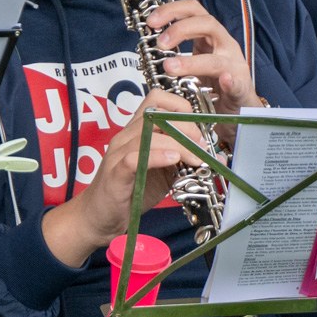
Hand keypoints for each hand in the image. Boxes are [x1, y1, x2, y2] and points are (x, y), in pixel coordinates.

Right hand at [41, 91, 205, 265]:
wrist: (100, 216)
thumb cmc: (133, 190)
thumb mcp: (166, 170)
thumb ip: (185, 159)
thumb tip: (216, 155)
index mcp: (138, 131)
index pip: (157, 99)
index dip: (183, 107)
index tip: (200, 128)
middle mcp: (126, 136)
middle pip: (157, 115)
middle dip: (188, 128)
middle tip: (203, 148)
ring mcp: (118, 154)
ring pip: (148, 134)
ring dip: (179, 144)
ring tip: (196, 159)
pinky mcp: (115, 174)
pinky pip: (133, 157)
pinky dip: (157, 156)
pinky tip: (173, 161)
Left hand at [142, 0, 259, 115]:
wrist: (238, 107)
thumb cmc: (213, 83)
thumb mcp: (192, 61)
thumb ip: (174, 53)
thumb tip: (146, 46)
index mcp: (210, 37)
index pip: (193, 11)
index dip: (172, 11)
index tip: (151, 21)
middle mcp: (224, 46)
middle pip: (207, 24)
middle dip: (180, 29)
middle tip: (160, 44)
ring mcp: (234, 66)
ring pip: (216, 58)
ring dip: (192, 62)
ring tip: (171, 68)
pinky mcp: (241, 88)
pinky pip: (236, 83)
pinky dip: (230, 81)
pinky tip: (223, 81)